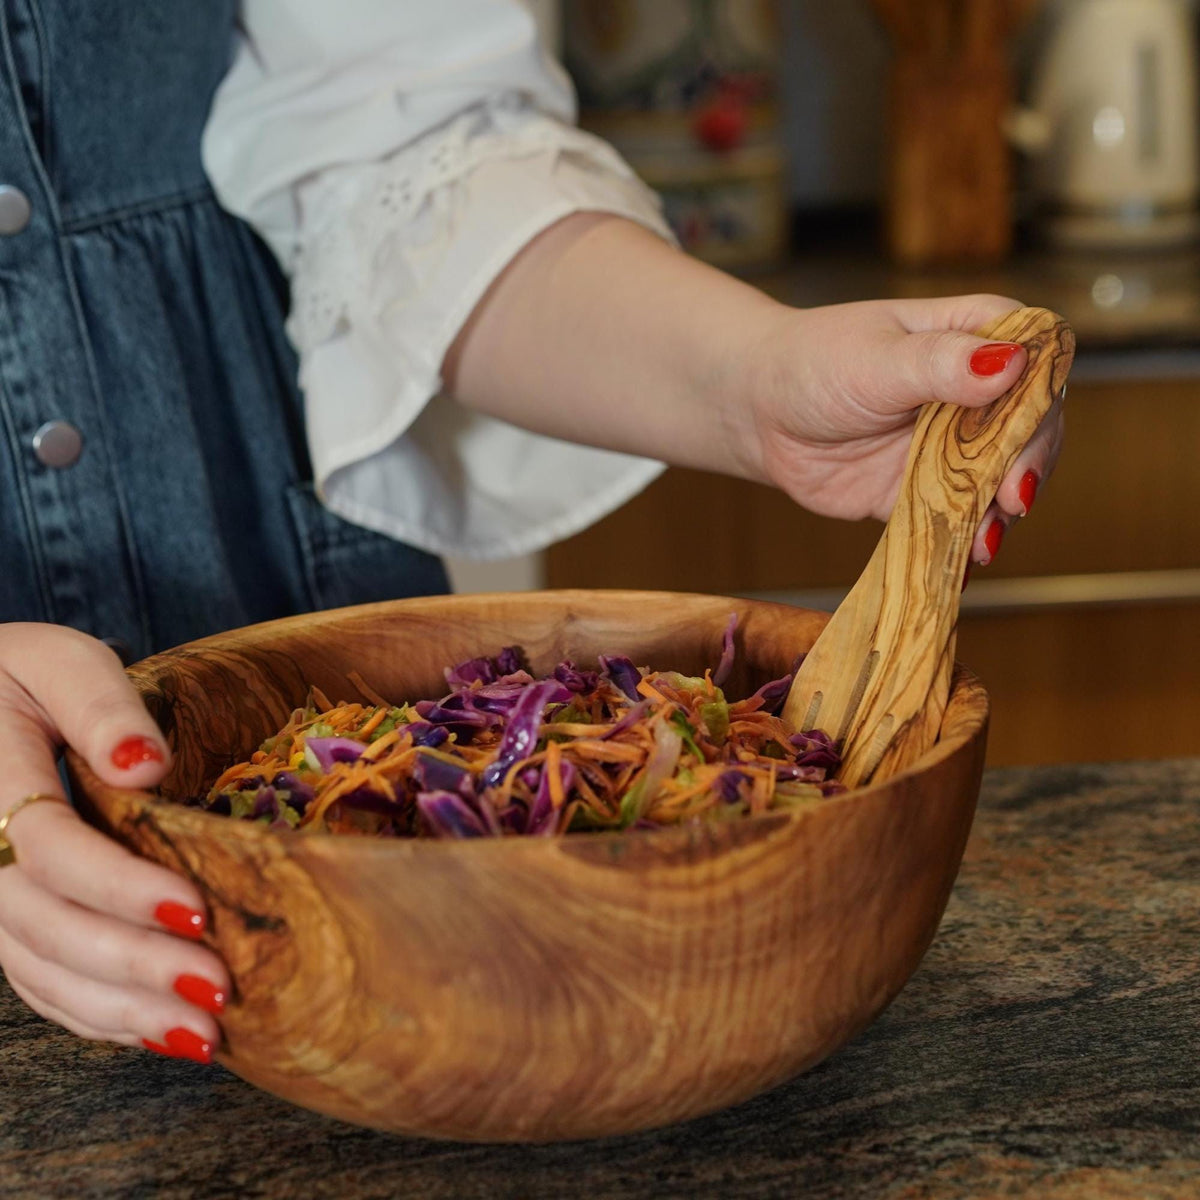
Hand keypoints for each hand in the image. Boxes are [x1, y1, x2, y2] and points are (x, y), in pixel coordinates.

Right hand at [0, 624, 226, 1062]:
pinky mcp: (3, 921)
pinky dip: (96, 1015)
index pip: (50, 851)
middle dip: (134, 965)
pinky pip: (37, 981)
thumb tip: (143, 766)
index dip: (120, 886)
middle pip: (45, 926)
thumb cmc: (26, 676)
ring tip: (204, 1032)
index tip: (196, 910)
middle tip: (219, 987)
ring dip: (122, 1010)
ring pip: (40, 970)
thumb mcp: (59, 662)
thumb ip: (98, 706)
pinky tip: (158, 1031)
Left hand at [743, 294, 1062, 563]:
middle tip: (1014, 496)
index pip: (1037, 357)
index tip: (1032, 429)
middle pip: (1030, 426)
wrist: (759, 413)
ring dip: (1000, 510)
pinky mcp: (928, 491)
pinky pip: (958, 516)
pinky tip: (964, 561)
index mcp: (973, 336)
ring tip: (986, 539)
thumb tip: (1008, 363)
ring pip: (1000, 478)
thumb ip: (938, 364)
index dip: (1044, 394)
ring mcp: (954, 445)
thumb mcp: (874, 358)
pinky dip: (964, 538)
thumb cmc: (813, 364)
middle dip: (1028, 464)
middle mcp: (975, 391)